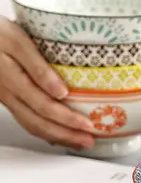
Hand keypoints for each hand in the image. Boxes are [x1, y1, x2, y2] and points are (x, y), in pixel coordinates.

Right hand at [0, 17, 94, 148]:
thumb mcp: (17, 41)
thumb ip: (38, 67)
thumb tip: (61, 91)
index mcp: (12, 80)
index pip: (44, 106)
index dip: (67, 119)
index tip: (89, 125)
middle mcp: (8, 94)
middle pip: (39, 122)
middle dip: (66, 135)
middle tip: (90, 141)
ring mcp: (7, 98)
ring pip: (32, 125)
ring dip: (58, 136)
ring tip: (80, 141)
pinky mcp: (8, 98)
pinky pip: (27, 120)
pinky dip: (46, 131)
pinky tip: (59, 134)